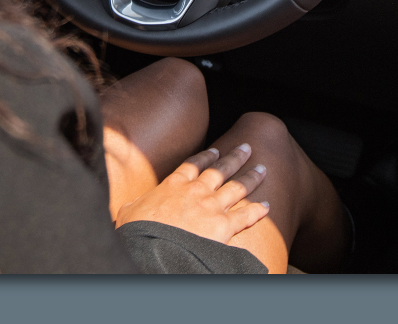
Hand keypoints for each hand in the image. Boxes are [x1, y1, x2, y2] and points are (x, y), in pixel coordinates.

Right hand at [112, 143, 270, 244]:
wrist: (152, 249)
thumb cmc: (137, 232)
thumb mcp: (129, 212)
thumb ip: (136, 204)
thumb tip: (131, 205)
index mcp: (173, 185)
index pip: (193, 165)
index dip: (206, 157)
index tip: (216, 150)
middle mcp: (196, 191)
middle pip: (221, 170)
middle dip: (235, 158)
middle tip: (247, 148)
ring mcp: (211, 207)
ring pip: (237, 187)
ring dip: (252, 177)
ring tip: (263, 168)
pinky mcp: (224, 226)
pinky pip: (246, 216)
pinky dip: (259, 210)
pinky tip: (268, 205)